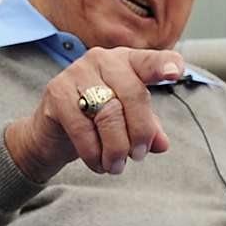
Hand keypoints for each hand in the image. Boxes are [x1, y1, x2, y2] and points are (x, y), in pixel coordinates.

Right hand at [5, 47, 183, 182]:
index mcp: (125, 61)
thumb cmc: (95, 122)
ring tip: (116, 166)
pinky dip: (94, 153)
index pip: (148, 61)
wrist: (51, 132)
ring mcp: (76, 73)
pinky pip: (83, 129)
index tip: (175, 73)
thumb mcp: (127, 123)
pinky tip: (97, 163)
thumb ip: (147, 129)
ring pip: (109, 114)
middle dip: (140, 132)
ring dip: (117, 148)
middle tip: (138, 156)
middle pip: (133, 94)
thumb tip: (162, 144)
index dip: (163, 65)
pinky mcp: (57, 93)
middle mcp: (101, 59)